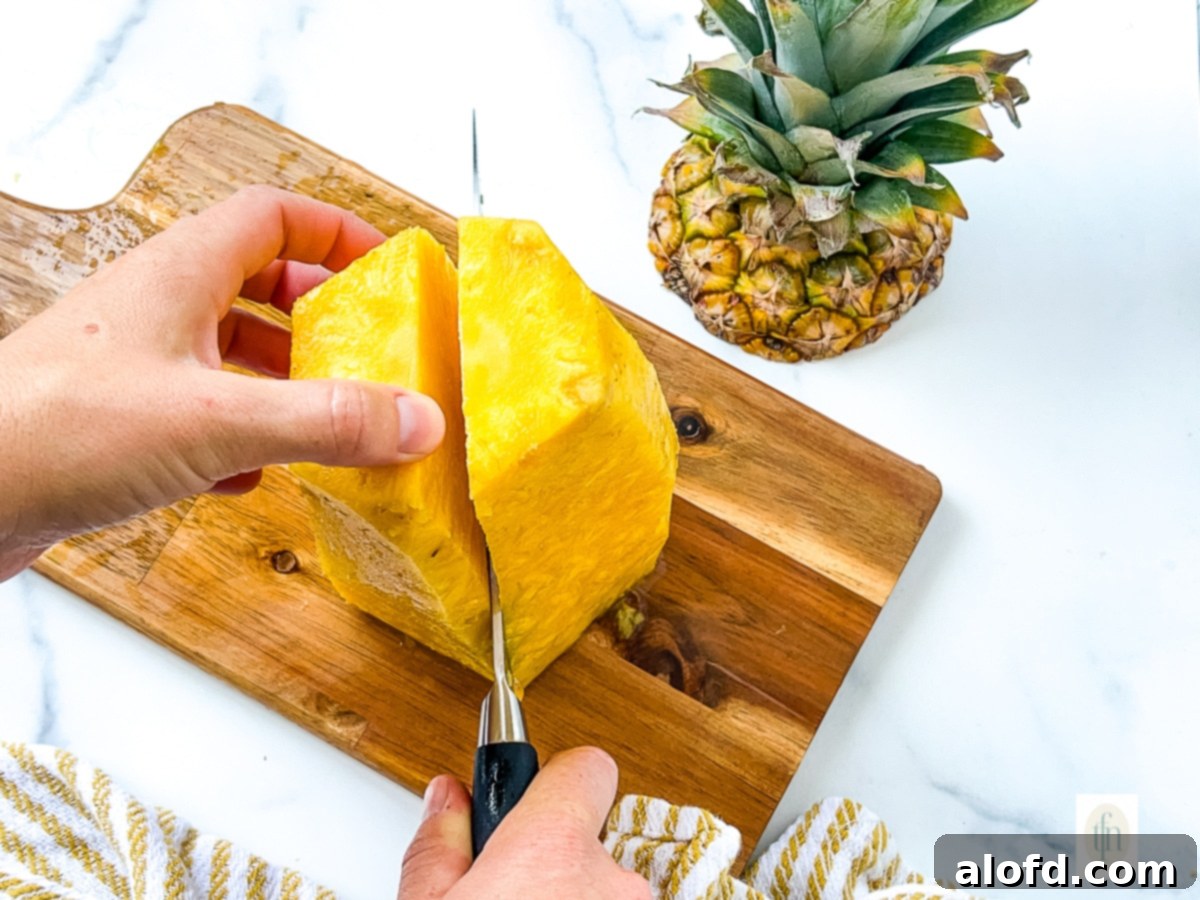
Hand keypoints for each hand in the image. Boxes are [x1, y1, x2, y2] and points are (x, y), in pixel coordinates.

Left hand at [0, 185, 444, 577]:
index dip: (333, 233)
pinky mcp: (117, 425)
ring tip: (327, 416)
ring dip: (280, 380)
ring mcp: (133, 367)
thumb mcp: (217, 421)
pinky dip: (239, 438)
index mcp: (179, 274)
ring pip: (225, 351)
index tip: (384, 268)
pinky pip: (197, 414)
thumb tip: (419, 419)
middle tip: (364, 349)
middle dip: (316, 315)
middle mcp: (155, 310)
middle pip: (253, 282)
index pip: (271, 217)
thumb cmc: (60, 431)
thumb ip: (326, 421)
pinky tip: (255, 477)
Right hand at [398, 747, 650, 899]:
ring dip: (574, 897)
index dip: (554, 780)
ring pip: (608, 888)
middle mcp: (613, 881)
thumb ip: (439, 847)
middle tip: (509, 891)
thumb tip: (448, 799)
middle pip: (592, 836)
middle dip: (556, 858)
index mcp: (553, 848)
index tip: (525, 802)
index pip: (585, 767)